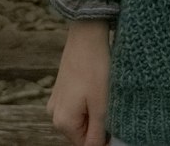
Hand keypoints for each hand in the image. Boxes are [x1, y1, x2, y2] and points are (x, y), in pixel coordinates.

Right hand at [45, 19, 110, 145]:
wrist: (86, 33)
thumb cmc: (95, 67)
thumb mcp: (101, 105)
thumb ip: (97, 133)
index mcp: (63, 122)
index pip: (86, 145)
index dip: (103, 138)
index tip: (115, 123)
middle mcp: (54, 114)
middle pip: (81, 132)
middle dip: (97, 124)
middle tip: (110, 104)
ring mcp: (56, 100)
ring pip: (80, 118)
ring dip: (93, 112)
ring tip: (103, 92)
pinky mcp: (61, 89)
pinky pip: (76, 105)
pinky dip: (88, 101)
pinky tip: (96, 85)